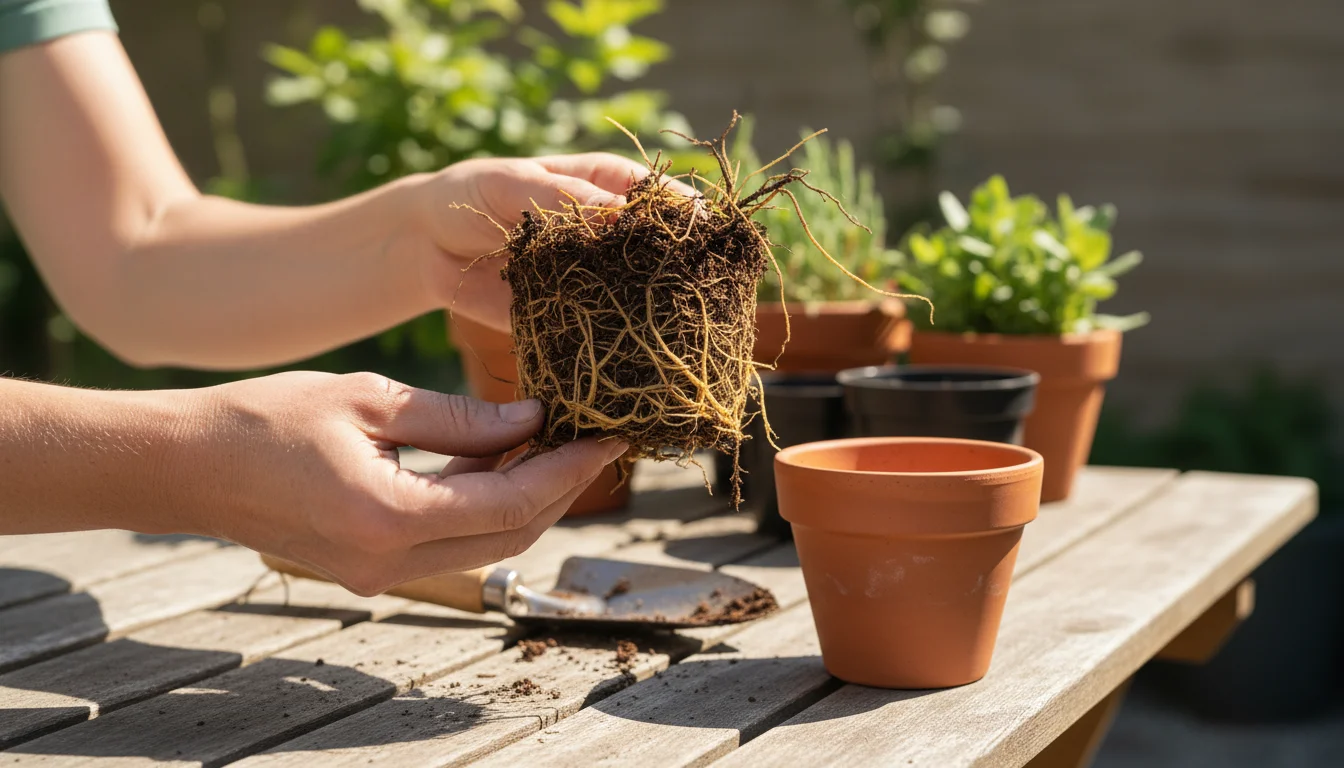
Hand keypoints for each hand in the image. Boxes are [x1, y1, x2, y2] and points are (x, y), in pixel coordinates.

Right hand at [183, 371, 625, 595]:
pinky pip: (454, 542)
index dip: (569, 471)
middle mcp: (391, 562)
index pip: (510, 504)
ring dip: (530, 498)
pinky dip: (488, 506)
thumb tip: (532, 421)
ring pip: (488, 545)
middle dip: (563, 488)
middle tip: (598, 437)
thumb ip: (457, 419)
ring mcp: (381, 573)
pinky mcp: (373, 567)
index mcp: (388, 518)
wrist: (187, 467)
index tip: (611, 435)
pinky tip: (504, 459)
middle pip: (511, 534)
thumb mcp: (367, 402)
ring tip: (560, 442)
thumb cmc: (264, 421)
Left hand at [414, 153, 697, 331]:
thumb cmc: (471, 195)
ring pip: (639, 292)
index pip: (660, 195)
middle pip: (660, 249)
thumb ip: (560, 197)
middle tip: (697, 285)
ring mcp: (595, 275)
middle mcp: (610, 232)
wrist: (427, 245)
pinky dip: (616, 339)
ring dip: (655, 308)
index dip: (685, 212)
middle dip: (679, 267)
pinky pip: (602, 327)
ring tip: (675, 324)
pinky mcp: (573, 313)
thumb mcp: (509, 184)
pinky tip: (633, 351)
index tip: (703, 231)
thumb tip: (619, 213)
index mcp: (605, 185)